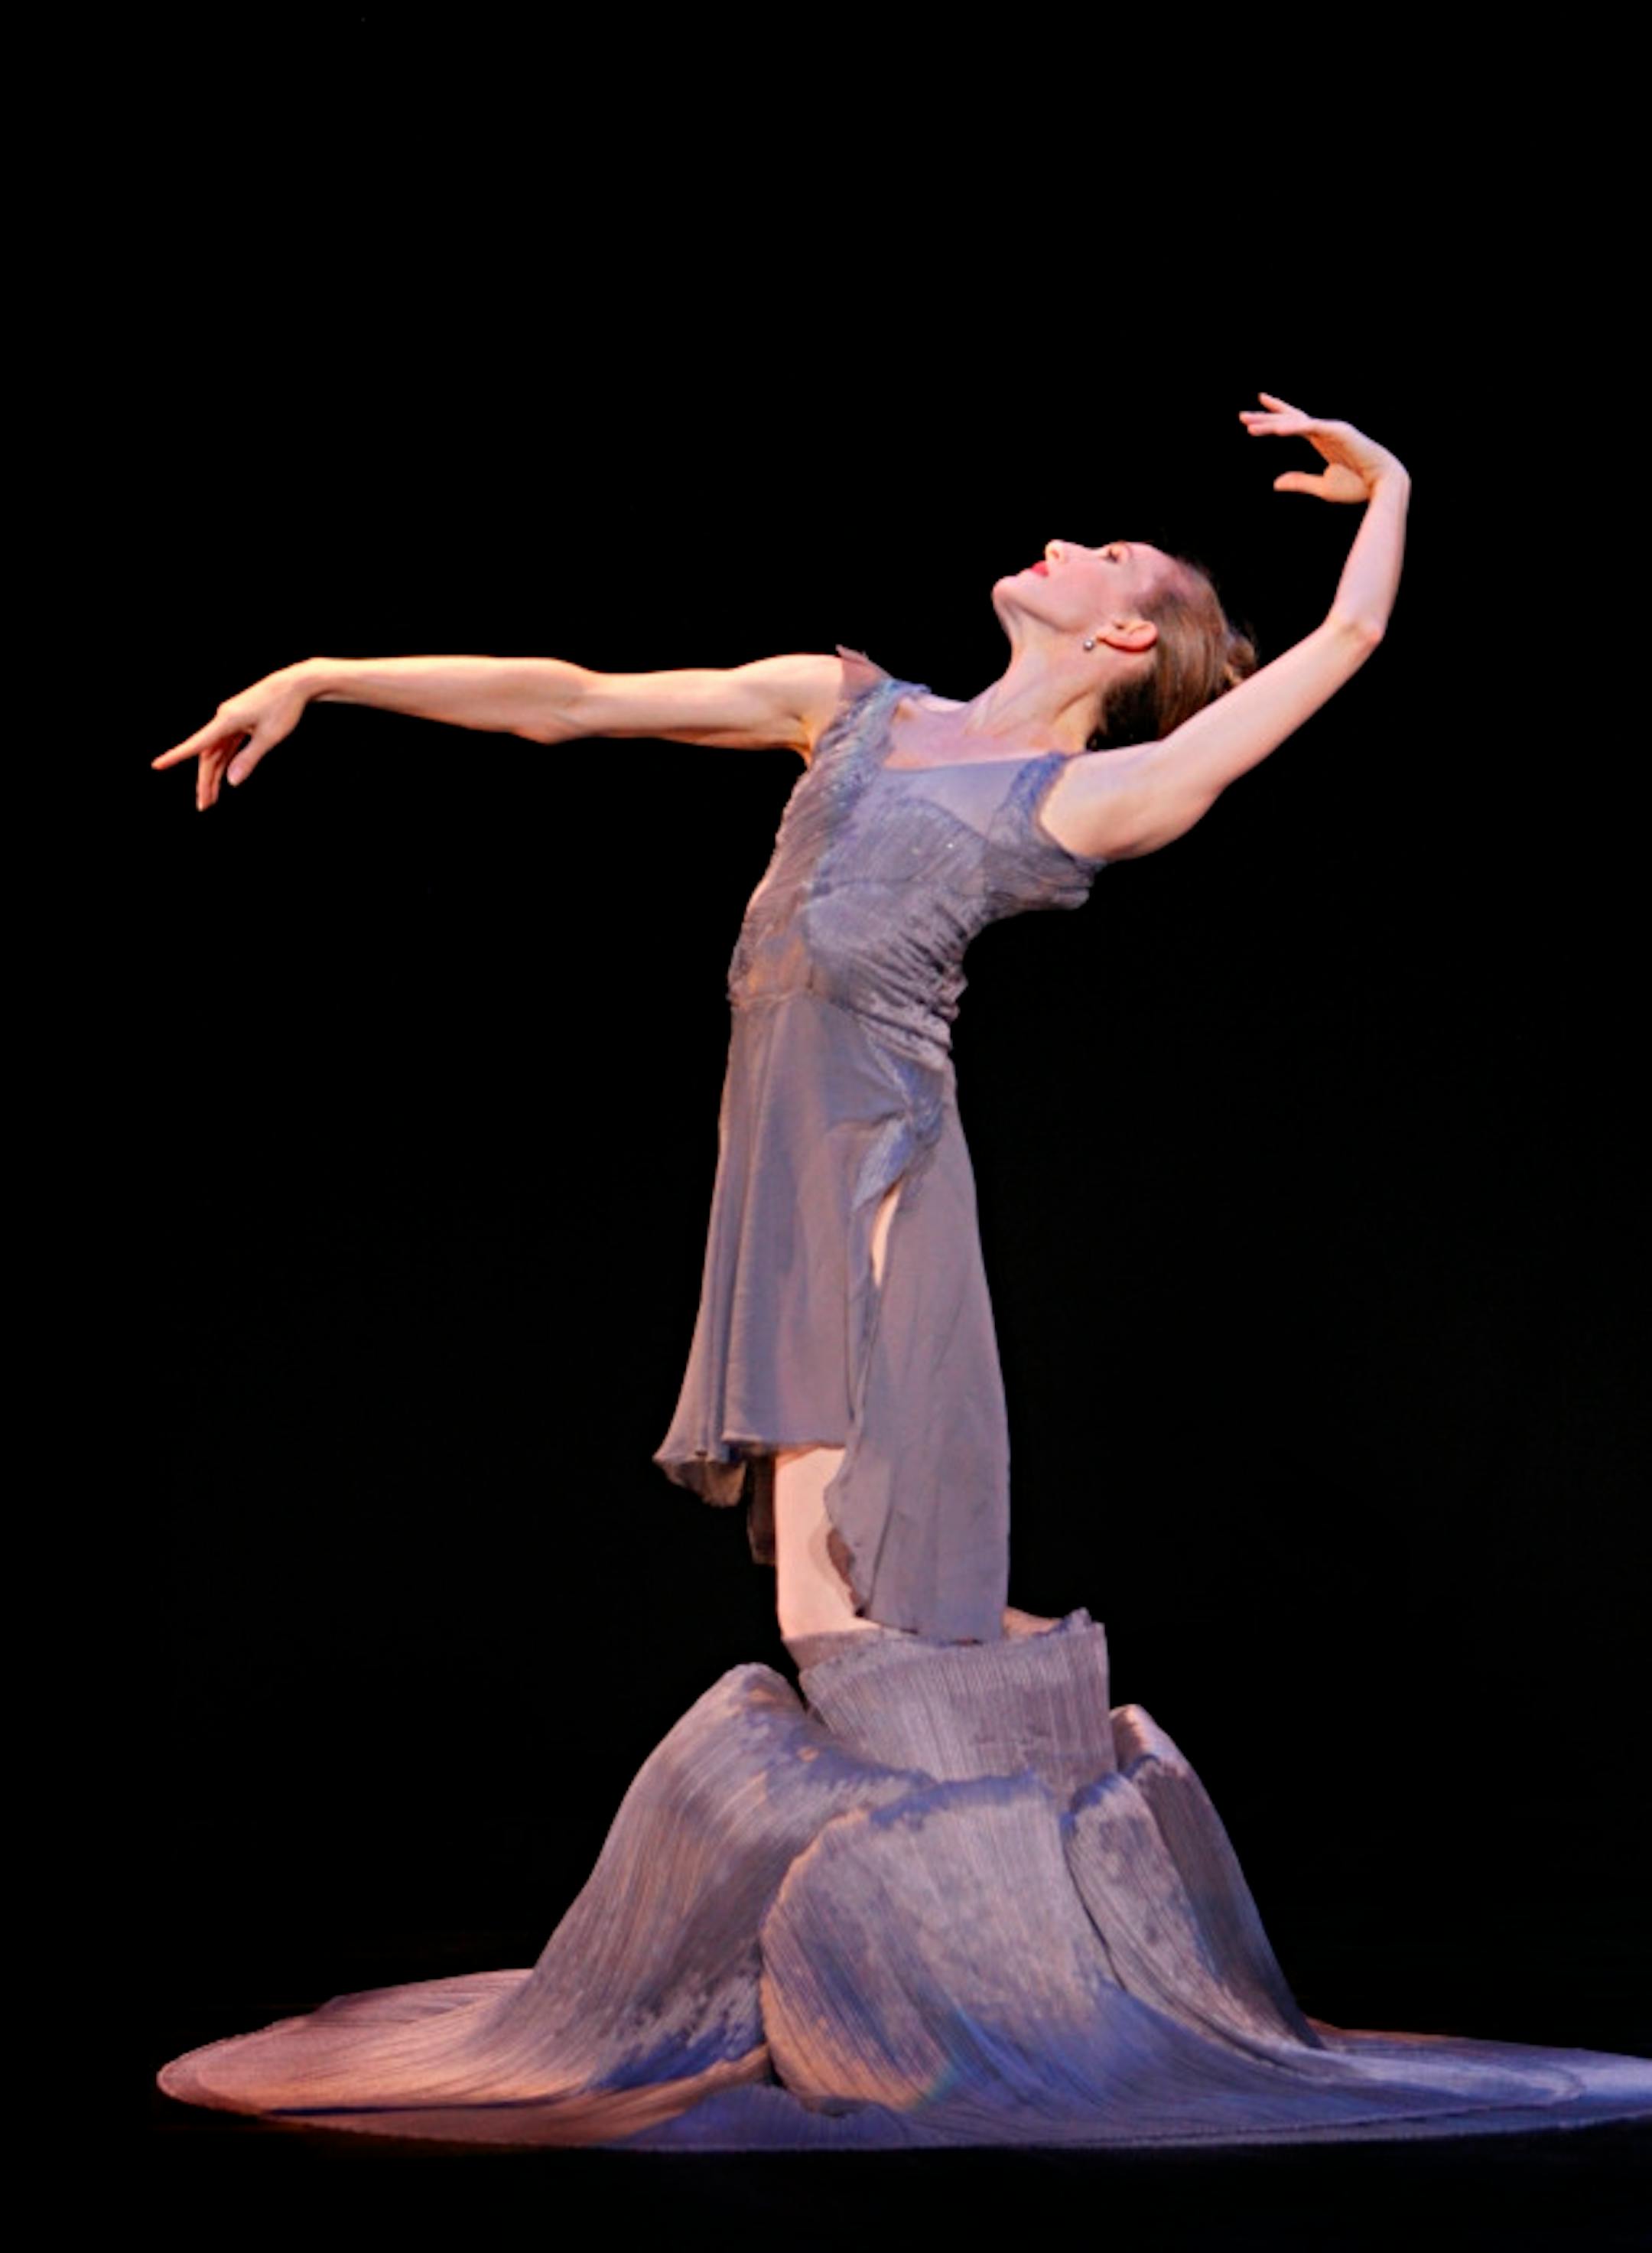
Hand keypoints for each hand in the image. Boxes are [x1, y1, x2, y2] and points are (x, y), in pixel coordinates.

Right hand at [151, 662, 313, 809]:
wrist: (295, 684)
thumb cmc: (284, 708)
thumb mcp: (269, 737)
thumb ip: (248, 759)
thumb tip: (231, 782)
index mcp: (226, 721)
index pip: (196, 744)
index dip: (176, 756)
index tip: (157, 765)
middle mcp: (223, 719)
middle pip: (207, 755)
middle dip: (205, 781)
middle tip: (203, 806)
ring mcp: (230, 720)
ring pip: (216, 752)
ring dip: (214, 775)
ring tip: (212, 799)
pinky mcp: (238, 722)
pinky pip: (226, 746)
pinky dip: (224, 762)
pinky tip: (223, 778)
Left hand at [1239, 393, 1405, 502]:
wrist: (1382, 486)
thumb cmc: (1357, 487)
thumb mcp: (1321, 487)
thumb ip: (1299, 481)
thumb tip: (1274, 483)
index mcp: (1321, 441)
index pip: (1294, 425)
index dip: (1275, 418)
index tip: (1254, 415)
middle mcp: (1324, 431)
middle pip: (1289, 420)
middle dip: (1265, 417)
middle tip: (1241, 417)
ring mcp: (1331, 429)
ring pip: (1296, 422)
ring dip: (1271, 423)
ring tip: (1248, 425)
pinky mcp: (1338, 432)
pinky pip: (1311, 427)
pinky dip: (1293, 428)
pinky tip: (1275, 430)